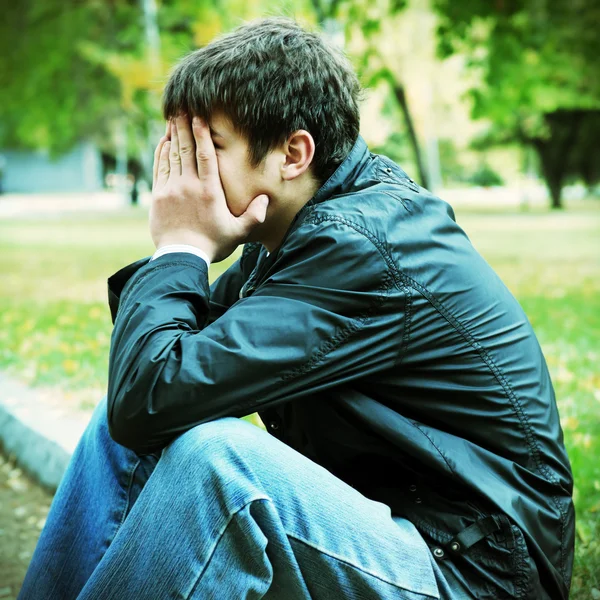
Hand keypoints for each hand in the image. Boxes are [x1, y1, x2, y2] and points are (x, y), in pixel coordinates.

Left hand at [150, 115, 268, 261]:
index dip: (202, 134)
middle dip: (183, 126)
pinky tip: (163, 142)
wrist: (181, 257)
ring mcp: (171, 189)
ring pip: (171, 156)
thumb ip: (253, 215)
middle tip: (181, 107)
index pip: (206, 155)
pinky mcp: (158, 196)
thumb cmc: (211, 245)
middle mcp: (189, 185)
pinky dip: (161, 153)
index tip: (199, 116)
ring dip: (171, 136)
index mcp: (209, 191)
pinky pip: (159, 168)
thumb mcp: (238, 232)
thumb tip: (265, 199)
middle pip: (186, 149)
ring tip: (172, 119)